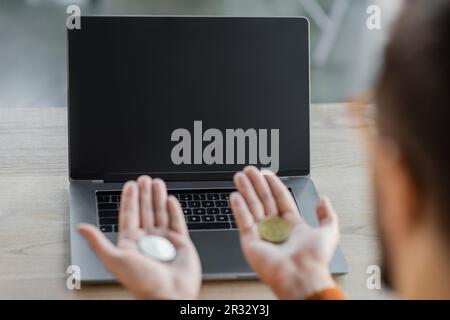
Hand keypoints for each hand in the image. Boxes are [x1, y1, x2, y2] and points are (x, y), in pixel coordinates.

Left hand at [78, 176, 201, 298]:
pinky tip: (170, 199)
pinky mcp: (180, 242)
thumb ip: (98, 242)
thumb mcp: (115, 259)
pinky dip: (174, 210)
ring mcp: (164, 240)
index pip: (129, 215)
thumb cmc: (142, 282)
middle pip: (145, 210)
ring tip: (157, 182)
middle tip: (144, 179)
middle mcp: (147, 240)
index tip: (130, 185)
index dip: (129, 199)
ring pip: (160, 213)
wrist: (169, 294)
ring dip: (157, 197)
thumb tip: (80, 227)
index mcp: (131, 243)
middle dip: (144, 194)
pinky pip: (177, 222)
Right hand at [230, 166, 339, 299]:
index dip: (273, 185)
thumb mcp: (329, 232)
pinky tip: (235, 195)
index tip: (266, 172)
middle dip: (256, 184)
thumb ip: (327, 215)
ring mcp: (262, 234)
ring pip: (252, 207)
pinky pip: (243, 221)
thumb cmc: (314, 259)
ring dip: (245, 191)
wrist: (302, 276)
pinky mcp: (250, 241)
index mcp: (291, 225)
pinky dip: (239, 208)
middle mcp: (275, 228)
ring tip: (239, 176)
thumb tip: (324, 200)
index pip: (280, 199)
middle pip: (264, 200)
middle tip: (249, 170)